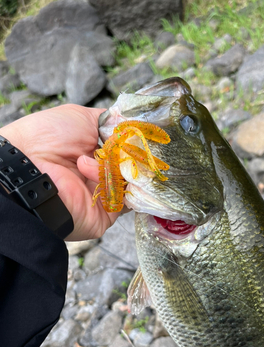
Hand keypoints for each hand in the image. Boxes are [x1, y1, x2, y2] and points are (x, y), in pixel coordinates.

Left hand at [0, 104, 127, 240]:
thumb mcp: (81, 118)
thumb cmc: (46, 137)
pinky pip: (124, 197)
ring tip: (84, 160)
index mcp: (98, 155)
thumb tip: (132, 125)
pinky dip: (109, 181)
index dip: (133, 142)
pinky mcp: (107, 213)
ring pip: (132, 181)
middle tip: (113, 146)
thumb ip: (110, 122)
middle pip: (135, 167)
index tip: (133, 134)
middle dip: (127, 154)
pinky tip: (86, 171)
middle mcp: (103, 176)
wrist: (29, 166)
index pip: (130, 151)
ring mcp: (106, 195)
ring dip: (113, 166)